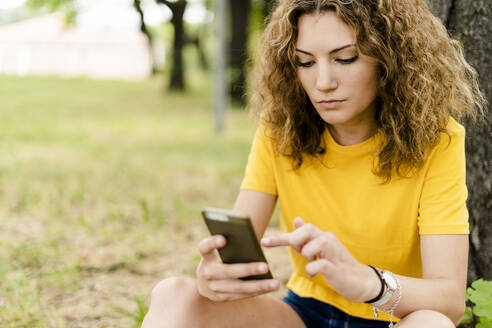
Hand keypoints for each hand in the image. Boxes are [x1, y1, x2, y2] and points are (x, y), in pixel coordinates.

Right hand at [195, 234, 279, 301]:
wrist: (203, 281)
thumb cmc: (219, 258)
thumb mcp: (220, 250)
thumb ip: (231, 245)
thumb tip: (252, 242)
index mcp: (206, 255)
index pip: (205, 247)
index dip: (213, 242)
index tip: (223, 238)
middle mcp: (206, 272)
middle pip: (226, 271)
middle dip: (247, 269)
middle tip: (266, 266)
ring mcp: (212, 287)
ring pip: (237, 287)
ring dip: (258, 285)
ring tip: (276, 283)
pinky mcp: (220, 298)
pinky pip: (241, 295)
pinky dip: (257, 291)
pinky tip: (270, 287)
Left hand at [261, 217, 378, 302]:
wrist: (362, 282)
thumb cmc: (338, 266)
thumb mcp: (322, 250)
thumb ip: (309, 237)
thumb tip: (297, 219)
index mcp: (323, 236)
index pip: (301, 229)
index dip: (281, 237)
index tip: (263, 243)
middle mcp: (328, 239)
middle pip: (305, 231)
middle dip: (296, 242)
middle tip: (300, 253)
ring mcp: (333, 252)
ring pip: (309, 247)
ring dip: (307, 257)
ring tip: (315, 263)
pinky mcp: (335, 267)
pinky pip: (316, 264)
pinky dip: (312, 269)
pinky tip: (317, 272)